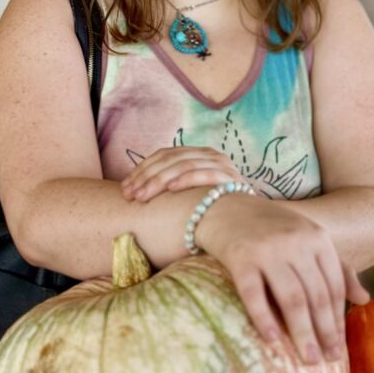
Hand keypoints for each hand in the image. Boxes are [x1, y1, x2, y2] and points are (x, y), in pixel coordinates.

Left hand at [121, 146, 246, 201]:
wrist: (249, 219)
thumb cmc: (214, 207)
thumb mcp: (190, 192)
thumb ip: (170, 184)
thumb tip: (133, 189)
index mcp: (197, 153)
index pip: (164, 154)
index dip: (142, 169)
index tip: (124, 187)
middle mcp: (210, 155)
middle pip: (171, 159)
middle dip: (146, 177)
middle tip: (129, 195)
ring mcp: (222, 165)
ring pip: (184, 165)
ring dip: (159, 180)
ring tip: (143, 196)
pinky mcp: (232, 178)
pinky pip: (205, 174)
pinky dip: (186, 179)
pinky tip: (171, 189)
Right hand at [196, 196, 369, 365]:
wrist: (225, 206)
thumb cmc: (271, 228)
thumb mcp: (308, 239)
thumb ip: (337, 267)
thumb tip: (364, 300)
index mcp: (317, 237)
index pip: (333, 285)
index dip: (338, 319)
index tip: (340, 348)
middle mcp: (295, 241)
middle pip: (315, 295)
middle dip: (325, 331)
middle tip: (329, 360)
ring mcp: (267, 249)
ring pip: (291, 298)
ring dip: (302, 332)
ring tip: (309, 359)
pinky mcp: (240, 257)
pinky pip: (253, 293)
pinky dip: (264, 317)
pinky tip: (272, 340)